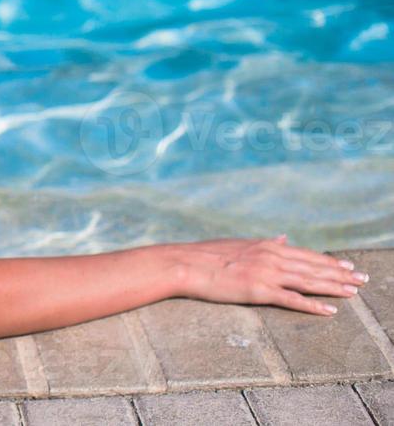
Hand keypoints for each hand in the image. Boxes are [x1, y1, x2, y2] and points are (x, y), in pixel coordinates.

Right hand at [174, 235, 367, 314]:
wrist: (184, 263)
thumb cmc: (206, 255)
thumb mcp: (238, 244)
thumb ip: (263, 243)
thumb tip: (282, 237)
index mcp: (266, 246)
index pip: (305, 254)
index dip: (329, 261)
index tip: (348, 266)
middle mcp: (271, 256)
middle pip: (313, 267)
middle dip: (341, 274)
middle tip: (364, 279)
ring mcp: (266, 273)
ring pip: (308, 281)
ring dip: (334, 287)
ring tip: (355, 292)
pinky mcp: (259, 291)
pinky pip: (292, 300)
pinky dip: (313, 306)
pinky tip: (330, 311)